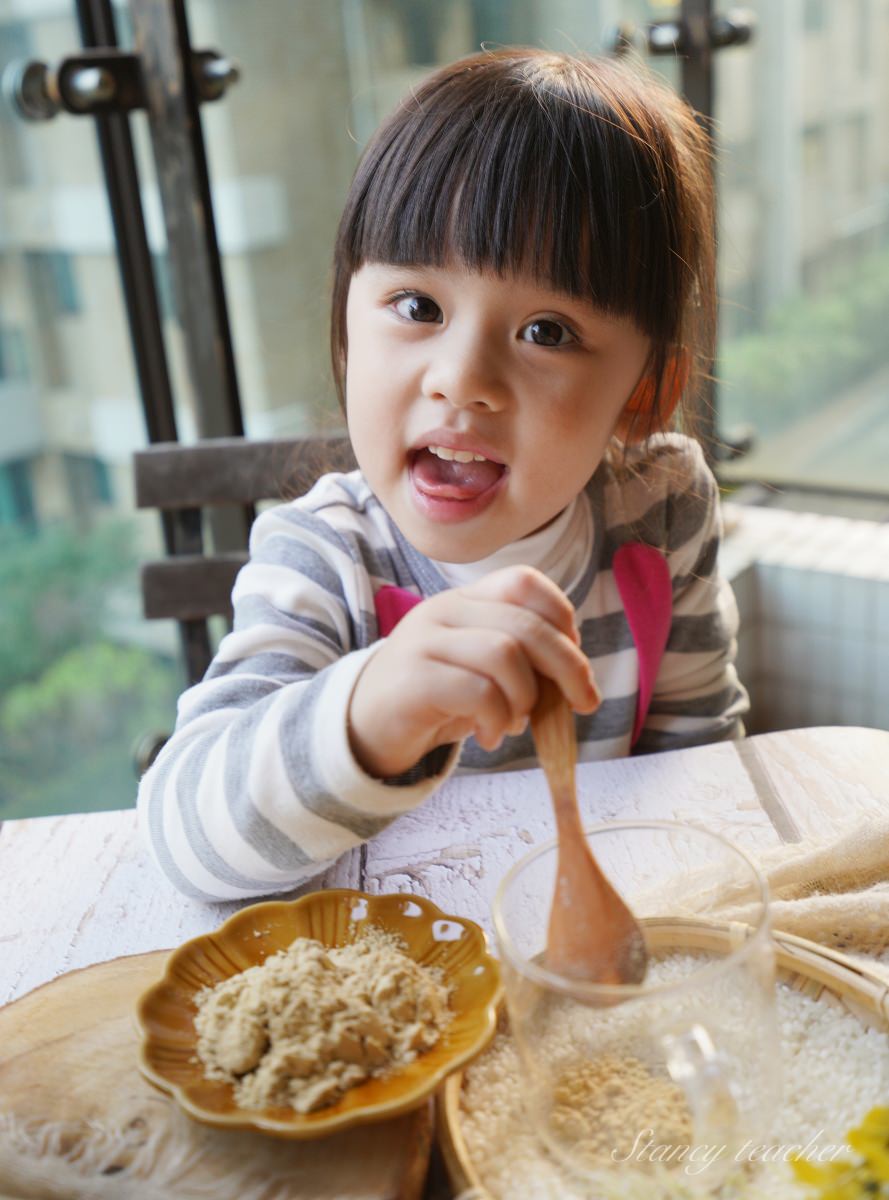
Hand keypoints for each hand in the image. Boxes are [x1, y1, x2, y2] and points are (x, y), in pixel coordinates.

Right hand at [347, 566, 599, 777]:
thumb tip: (577, 681)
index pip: (523, 581)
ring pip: (504, 655)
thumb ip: (523, 662)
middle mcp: (443, 610)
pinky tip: (489, 735)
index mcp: (464, 599)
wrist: (363, 726)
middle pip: (524, 624)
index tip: (573, 655)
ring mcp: (424, 641)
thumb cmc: (435, 698)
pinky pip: (478, 692)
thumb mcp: (481, 669)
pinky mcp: (413, 680)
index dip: (561, 615)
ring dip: (526, 698)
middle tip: (583, 703)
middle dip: (568, 666)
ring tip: (515, 723)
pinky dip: (497, 719)